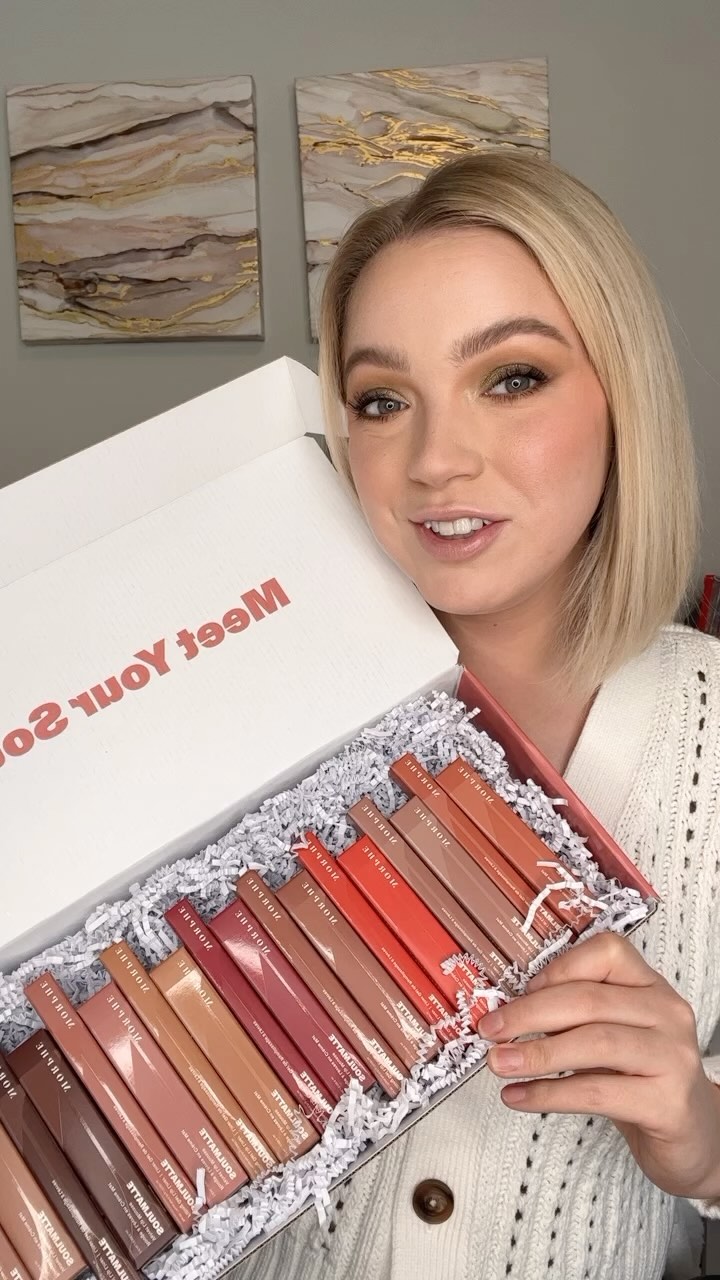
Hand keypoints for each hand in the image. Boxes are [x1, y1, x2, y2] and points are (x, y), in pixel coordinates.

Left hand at [477, 933, 719, 1199]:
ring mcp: (672, 1057)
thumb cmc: (643, 1081)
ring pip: (593, 1043)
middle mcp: (667, 1014)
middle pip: (589, 1000)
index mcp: (651, 987)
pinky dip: (550, 1094)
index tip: (518, 991)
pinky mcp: (667, 1102)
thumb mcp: (612, 1037)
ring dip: (536, 1054)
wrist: (695, 1138)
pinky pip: (598, 1092)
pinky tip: (521, 1097)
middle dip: (530, 1013)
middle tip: (492, 1029)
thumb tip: (509, 1010)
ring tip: (499, 1063)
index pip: (606, 953)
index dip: (557, 969)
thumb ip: (574, 1016)